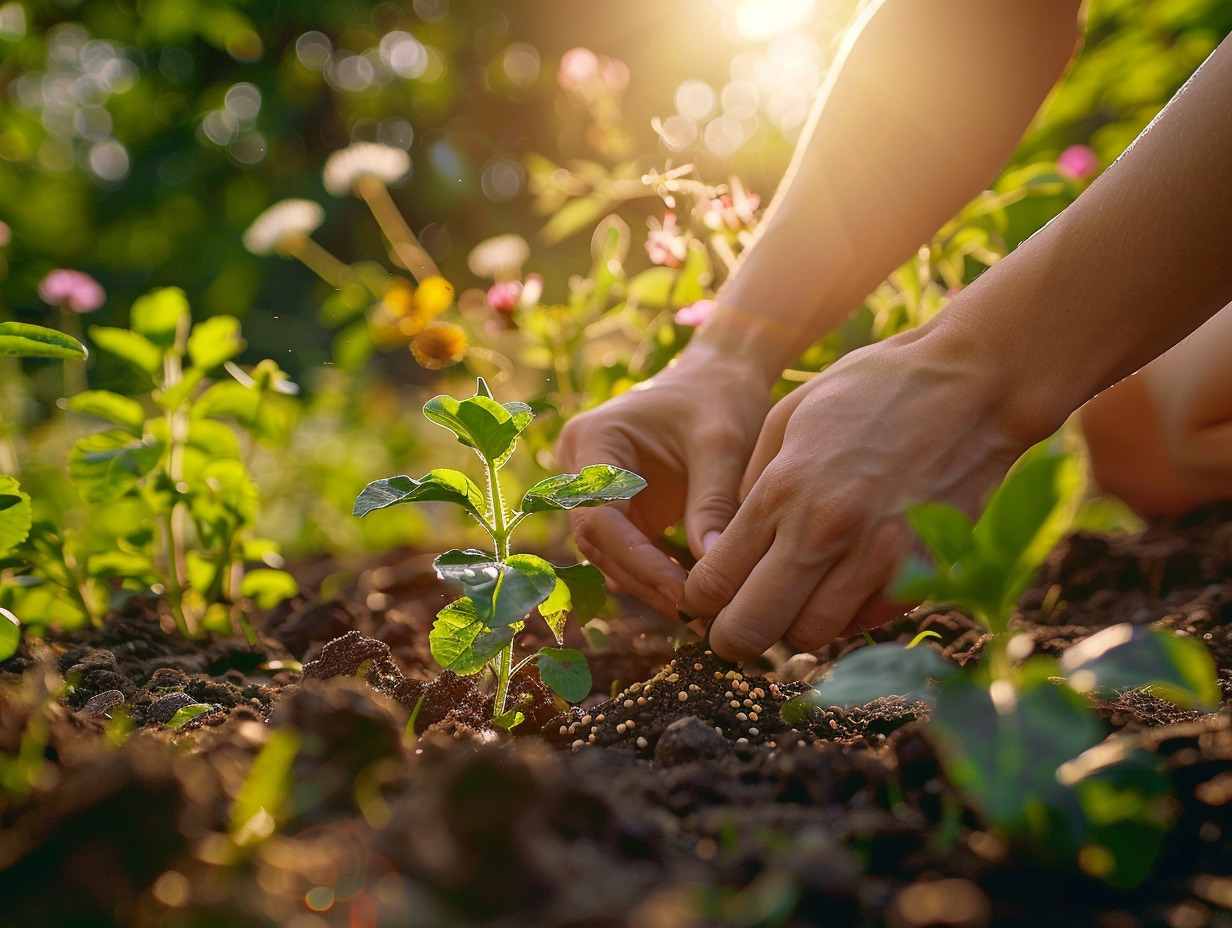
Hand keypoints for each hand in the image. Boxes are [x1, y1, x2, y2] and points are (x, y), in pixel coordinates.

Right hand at [556, 344, 774, 616]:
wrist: (721, 377)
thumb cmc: (720, 398)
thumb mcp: (723, 444)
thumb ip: (714, 503)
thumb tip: (713, 572)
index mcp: (593, 440)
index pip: (598, 516)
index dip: (636, 560)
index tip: (683, 590)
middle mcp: (580, 468)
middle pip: (598, 541)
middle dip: (644, 580)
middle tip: (694, 613)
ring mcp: (596, 491)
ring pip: (611, 554)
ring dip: (650, 585)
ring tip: (698, 613)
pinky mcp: (620, 509)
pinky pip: (629, 552)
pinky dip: (658, 575)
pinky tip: (693, 597)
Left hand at [682, 323, 1028, 659]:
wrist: (976, 382)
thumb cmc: (875, 387)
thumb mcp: (789, 415)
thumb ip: (753, 484)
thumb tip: (729, 541)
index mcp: (782, 491)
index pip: (714, 583)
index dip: (699, 603)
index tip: (704, 602)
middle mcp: (824, 532)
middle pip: (752, 629)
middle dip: (733, 638)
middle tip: (735, 630)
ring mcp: (878, 557)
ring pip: (810, 637)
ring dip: (793, 628)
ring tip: (795, 601)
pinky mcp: (924, 570)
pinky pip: (868, 622)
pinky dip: (848, 616)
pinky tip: (845, 586)